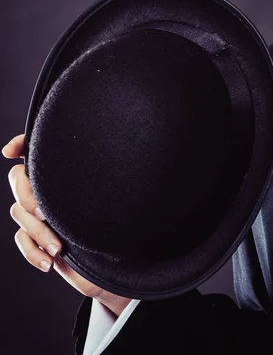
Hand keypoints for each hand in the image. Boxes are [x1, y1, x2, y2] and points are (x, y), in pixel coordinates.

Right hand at [3, 134, 130, 315]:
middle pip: (18, 178)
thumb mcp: (113, 198)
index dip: (22, 144)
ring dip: (38, 232)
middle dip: (28, 196)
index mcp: (71, 170)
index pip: (41, 149)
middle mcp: (54, 186)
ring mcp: (44, 211)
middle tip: (46, 214)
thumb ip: (93, 179)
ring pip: (20, 212)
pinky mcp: (39, 236)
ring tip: (58, 248)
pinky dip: (32, 251)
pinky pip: (22, 238)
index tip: (10, 152)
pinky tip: (49, 263)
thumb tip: (61, 167)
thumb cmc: (125, 227)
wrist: (123, 264)